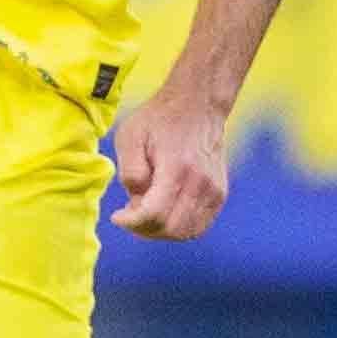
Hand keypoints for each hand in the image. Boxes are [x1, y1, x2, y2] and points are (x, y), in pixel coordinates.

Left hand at [108, 85, 230, 239]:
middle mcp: (201, 183)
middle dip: (144, 229)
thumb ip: (130, 171)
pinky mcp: (219, 194)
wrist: (198, 104)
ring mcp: (214, 191)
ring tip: (145, 214)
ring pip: (186, 233)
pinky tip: (163, 213)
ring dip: (161, 231)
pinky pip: (198, 226)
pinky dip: (178, 228)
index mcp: (177, 167)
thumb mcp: (131, 136)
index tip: (116, 216)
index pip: (155, 214)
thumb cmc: (159, 119)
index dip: (131, 223)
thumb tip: (137, 203)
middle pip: (170, 229)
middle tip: (129, 216)